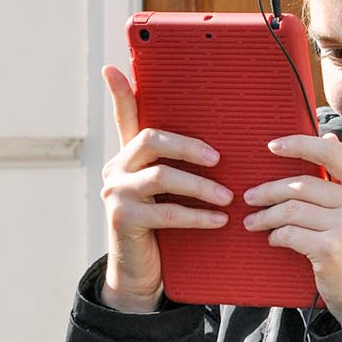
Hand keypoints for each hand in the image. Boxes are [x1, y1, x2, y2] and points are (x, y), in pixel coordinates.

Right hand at [97, 65, 232, 312]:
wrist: (143, 274)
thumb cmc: (166, 227)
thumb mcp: (173, 193)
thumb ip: (186, 168)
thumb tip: (225, 145)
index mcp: (130, 157)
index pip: (125, 118)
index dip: (120, 94)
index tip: (113, 68)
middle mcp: (116, 169)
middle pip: (150, 140)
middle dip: (188, 145)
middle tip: (218, 158)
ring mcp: (116, 194)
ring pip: (161, 176)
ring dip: (200, 185)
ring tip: (228, 197)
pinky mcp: (122, 220)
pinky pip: (166, 211)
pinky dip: (196, 215)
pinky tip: (219, 219)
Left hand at [241, 134, 341, 326]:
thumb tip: (328, 136)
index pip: (333, 153)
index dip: (299, 145)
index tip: (272, 147)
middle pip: (303, 184)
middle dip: (269, 190)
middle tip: (250, 197)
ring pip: (291, 209)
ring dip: (265, 215)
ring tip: (253, 221)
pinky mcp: (331, 249)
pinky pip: (290, 233)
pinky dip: (275, 235)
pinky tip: (273, 239)